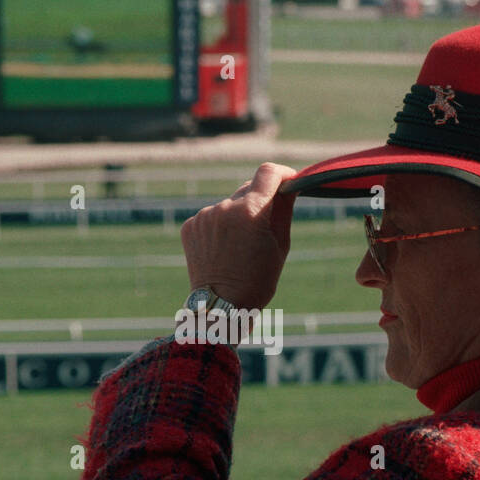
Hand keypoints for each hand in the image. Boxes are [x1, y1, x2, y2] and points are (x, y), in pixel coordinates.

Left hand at [180, 162, 296, 310]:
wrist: (221, 306)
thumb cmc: (258, 280)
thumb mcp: (280, 245)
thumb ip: (284, 209)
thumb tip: (289, 185)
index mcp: (250, 211)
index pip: (268, 172)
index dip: (282, 173)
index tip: (288, 181)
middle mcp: (224, 208)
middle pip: (248, 189)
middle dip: (260, 201)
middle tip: (264, 226)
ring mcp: (204, 216)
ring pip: (229, 205)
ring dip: (238, 215)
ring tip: (240, 246)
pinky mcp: (190, 226)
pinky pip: (211, 217)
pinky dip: (220, 226)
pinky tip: (223, 249)